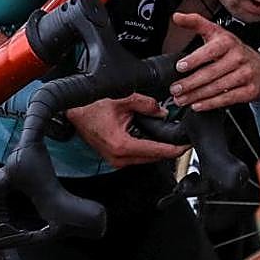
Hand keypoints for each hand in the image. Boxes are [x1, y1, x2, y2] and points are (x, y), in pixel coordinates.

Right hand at [66, 94, 188, 166]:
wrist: (71, 111)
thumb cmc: (90, 106)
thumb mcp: (123, 99)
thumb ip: (146, 104)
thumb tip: (162, 111)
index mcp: (122, 145)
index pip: (157, 151)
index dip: (176, 149)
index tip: (187, 145)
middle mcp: (118, 157)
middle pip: (154, 158)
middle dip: (170, 150)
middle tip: (184, 141)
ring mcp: (115, 160)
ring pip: (145, 159)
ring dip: (158, 150)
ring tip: (172, 139)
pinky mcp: (114, 158)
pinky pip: (137, 157)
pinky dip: (147, 149)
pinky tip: (155, 140)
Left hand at [168, 12, 259, 110]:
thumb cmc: (234, 51)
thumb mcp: (217, 33)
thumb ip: (196, 23)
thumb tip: (177, 16)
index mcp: (228, 42)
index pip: (211, 50)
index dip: (195, 59)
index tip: (180, 66)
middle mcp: (238, 57)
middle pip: (211, 72)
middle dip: (190, 83)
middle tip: (175, 89)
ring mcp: (245, 74)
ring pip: (217, 87)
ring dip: (196, 95)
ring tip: (182, 99)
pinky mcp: (249, 90)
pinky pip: (227, 98)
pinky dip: (210, 103)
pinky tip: (198, 105)